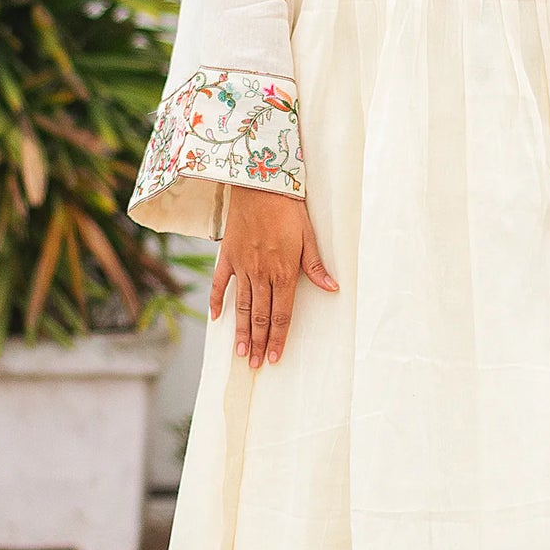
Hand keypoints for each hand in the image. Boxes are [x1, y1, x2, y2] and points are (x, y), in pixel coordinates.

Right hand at [208, 185, 338, 366]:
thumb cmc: (288, 209)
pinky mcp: (227, 256)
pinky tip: (217, 319)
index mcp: (284, 271)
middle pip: (261, 316)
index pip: (282, 314)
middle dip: (260, 342)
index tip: (276, 357)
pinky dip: (217, 302)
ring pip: (242, 306)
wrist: (259, 184)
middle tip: (256, 365)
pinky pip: (220, 284)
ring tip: (241, 353)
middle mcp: (261, 273)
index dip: (279, 338)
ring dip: (241, 331)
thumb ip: (316, 266)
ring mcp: (242, 266)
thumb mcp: (308, 236)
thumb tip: (332, 288)